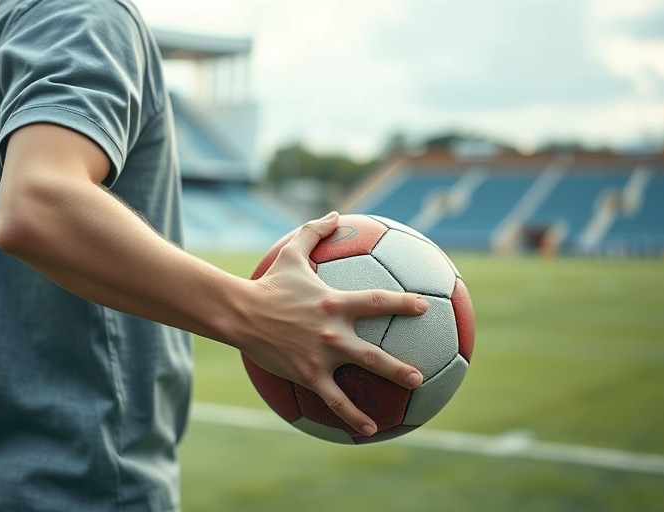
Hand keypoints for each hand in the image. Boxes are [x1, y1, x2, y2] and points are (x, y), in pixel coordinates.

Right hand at [239, 212, 428, 435]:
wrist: (239, 312)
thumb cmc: (267, 284)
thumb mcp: (291, 254)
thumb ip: (314, 232)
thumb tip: (335, 214)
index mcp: (335, 303)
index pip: (378, 301)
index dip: (403, 304)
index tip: (424, 307)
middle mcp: (333, 332)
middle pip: (375, 351)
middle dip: (401, 364)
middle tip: (423, 374)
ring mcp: (321, 356)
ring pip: (360, 376)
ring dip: (387, 388)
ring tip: (409, 400)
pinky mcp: (308, 374)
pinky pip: (334, 400)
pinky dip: (351, 416)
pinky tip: (367, 431)